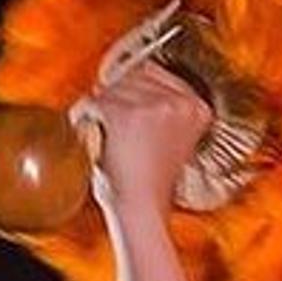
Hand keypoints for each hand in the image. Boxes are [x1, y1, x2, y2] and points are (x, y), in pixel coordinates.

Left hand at [73, 60, 211, 216]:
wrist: (141, 207)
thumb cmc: (149, 183)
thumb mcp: (170, 140)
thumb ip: (162, 112)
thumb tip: (130, 89)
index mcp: (197, 107)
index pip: (156, 73)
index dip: (133, 89)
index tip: (122, 102)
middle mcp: (180, 102)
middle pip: (134, 77)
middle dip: (115, 97)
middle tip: (105, 122)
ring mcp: (155, 106)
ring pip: (113, 89)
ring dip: (100, 107)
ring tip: (98, 131)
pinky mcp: (127, 115)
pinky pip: (95, 103)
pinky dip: (84, 116)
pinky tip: (88, 133)